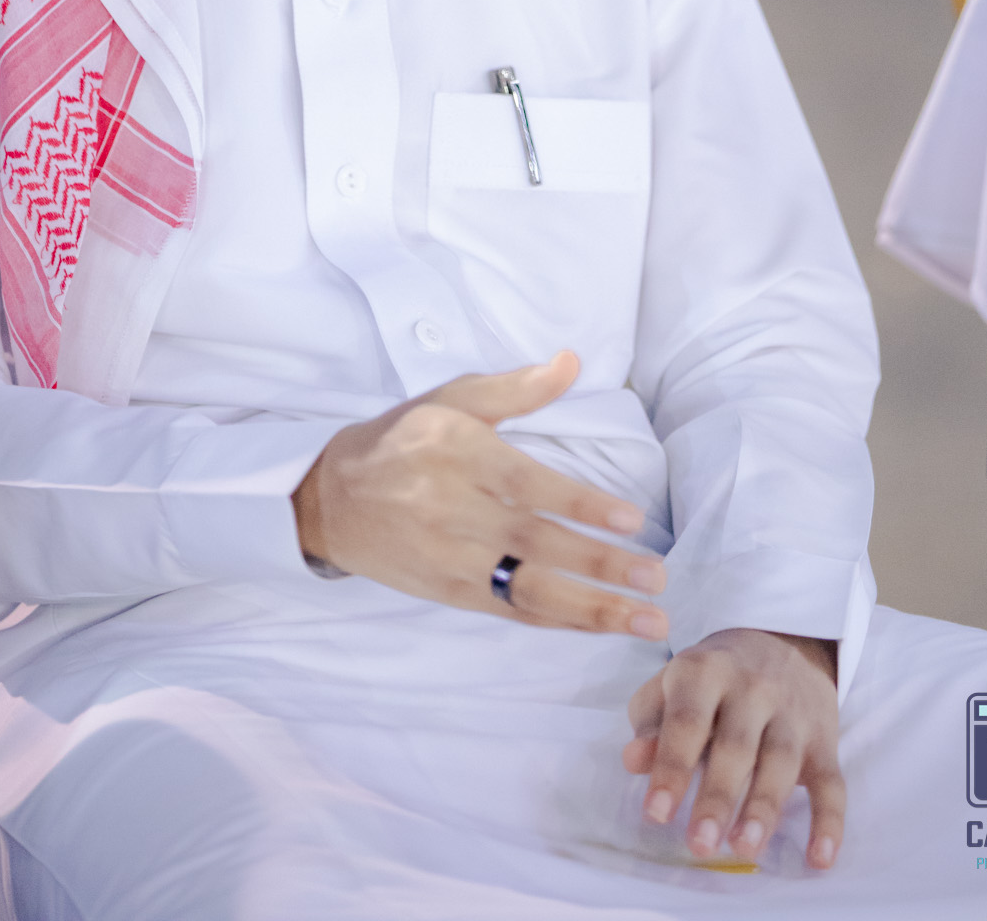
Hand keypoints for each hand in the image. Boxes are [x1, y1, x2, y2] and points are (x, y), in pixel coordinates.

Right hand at [292, 350, 667, 639]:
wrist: (331, 499)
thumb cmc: (402, 439)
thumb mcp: (452, 399)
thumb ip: (516, 387)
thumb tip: (571, 361)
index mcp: (456, 451)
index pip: (526, 485)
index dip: (579, 505)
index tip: (631, 520)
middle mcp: (451, 508)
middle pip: (534, 542)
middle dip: (599, 564)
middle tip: (655, 578)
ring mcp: (449, 557)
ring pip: (528, 588)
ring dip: (591, 608)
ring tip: (645, 620)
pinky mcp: (447, 592)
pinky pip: (510, 610)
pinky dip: (557, 620)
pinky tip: (598, 625)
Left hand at [622, 628, 842, 869]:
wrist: (781, 642)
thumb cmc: (711, 680)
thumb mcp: (672, 686)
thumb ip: (651, 724)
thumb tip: (633, 761)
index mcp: (705, 672)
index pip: (687, 721)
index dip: (671, 767)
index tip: (656, 814)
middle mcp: (752, 688)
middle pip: (736, 745)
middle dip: (718, 796)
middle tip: (700, 845)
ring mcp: (792, 714)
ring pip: (782, 761)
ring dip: (765, 807)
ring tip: (746, 848)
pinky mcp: (825, 741)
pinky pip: (832, 783)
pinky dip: (830, 822)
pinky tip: (819, 858)